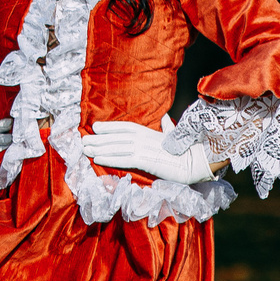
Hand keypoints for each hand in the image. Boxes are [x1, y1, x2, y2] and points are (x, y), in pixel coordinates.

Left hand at [85, 115, 214, 184]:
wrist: (197, 162)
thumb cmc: (187, 150)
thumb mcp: (175, 137)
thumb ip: (167, 128)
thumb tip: (166, 118)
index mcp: (149, 132)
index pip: (125, 127)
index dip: (109, 127)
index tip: (95, 127)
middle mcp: (144, 137)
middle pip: (116, 137)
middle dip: (98, 139)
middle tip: (82, 140)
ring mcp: (144, 148)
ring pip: (116, 147)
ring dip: (99, 148)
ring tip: (85, 149)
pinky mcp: (146, 160)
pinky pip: (123, 159)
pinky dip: (109, 158)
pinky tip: (97, 158)